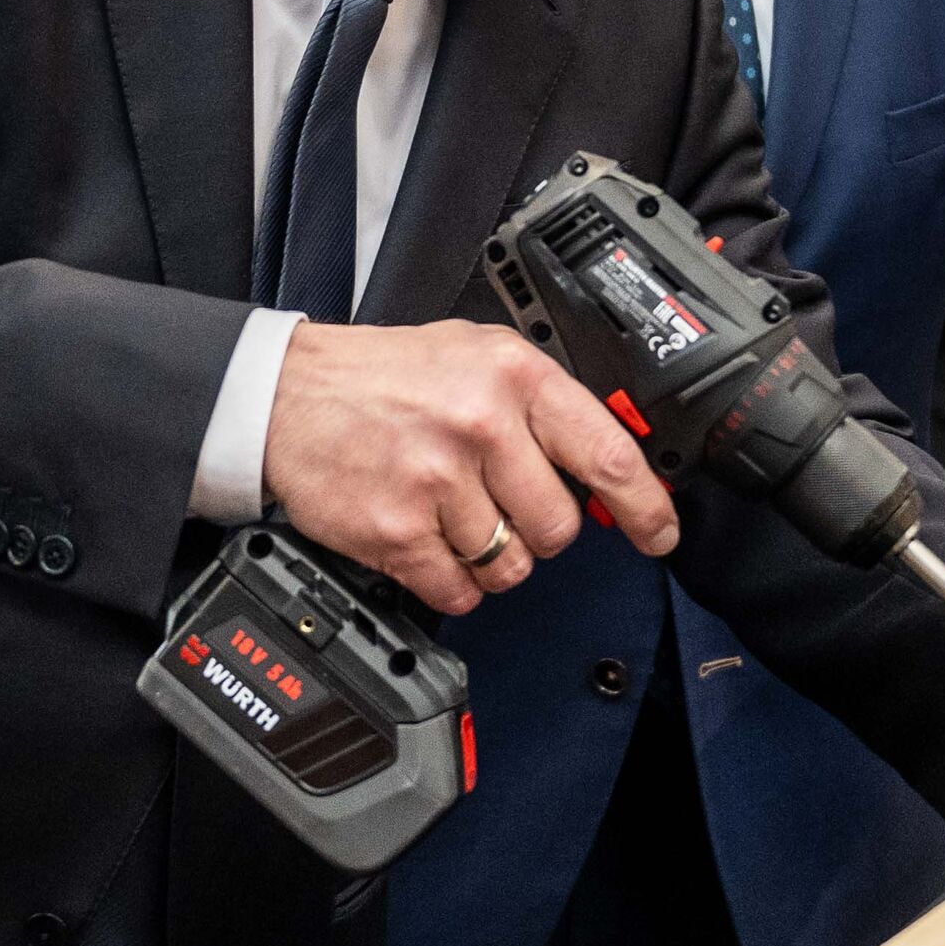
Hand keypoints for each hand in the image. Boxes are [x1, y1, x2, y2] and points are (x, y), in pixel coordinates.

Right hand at [260, 319, 679, 615]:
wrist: (284, 393)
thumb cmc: (383, 377)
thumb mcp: (475, 354)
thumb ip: (540, 404)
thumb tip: (605, 468)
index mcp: (512, 376)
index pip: (607, 454)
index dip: (645, 506)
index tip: (660, 533)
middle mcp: (482, 425)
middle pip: (559, 527)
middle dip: (537, 529)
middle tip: (498, 503)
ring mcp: (438, 481)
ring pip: (510, 566)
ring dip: (489, 557)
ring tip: (451, 515)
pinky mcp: (399, 531)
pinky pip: (458, 590)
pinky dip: (450, 581)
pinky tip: (426, 541)